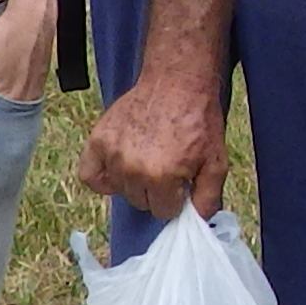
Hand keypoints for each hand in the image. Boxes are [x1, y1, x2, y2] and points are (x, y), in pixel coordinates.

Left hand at [0, 0, 54, 105]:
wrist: (36, 15)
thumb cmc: (8, 32)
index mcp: (8, 93)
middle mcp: (24, 97)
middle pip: (0, 115)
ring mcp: (34, 90)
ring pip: (11, 108)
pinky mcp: (39, 83)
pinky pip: (22, 100)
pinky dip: (10, 100)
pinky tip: (1, 90)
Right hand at [78, 76, 227, 220]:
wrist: (177, 82)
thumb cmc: (199, 120)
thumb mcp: (216, 161)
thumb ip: (208, 197)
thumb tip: (198, 222)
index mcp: (162, 177)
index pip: (164, 212)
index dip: (176, 199)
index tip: (181, 183)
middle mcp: (132, 169)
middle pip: (141, 202)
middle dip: (156, 191)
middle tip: (167, 167)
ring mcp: (112, 155)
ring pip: (120, 190)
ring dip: (133, 182)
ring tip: (148, 159)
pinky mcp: (98, 141)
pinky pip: (89, 176)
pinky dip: (101, 178)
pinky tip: (117, 170)